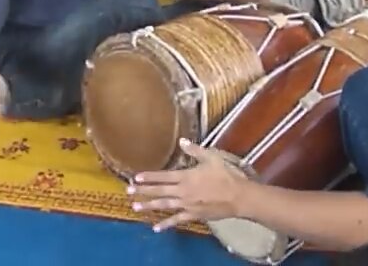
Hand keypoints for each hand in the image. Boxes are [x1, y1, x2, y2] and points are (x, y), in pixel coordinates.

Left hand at [129, 138, 246, 231]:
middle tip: (128, 191)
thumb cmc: (227, 175)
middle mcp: (183, 191)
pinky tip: (155, 228)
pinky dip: (165, 224)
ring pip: (164, 205)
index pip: (163, 176)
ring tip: (135, 207)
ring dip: (149, 206)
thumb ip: (195, 150)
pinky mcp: (193, 215)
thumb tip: (182, 141)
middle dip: (143, 190)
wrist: (239, 196)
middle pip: (159, 191)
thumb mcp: (212, 157)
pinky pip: (176, 220)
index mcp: (186, 176)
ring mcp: (187, 205)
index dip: (149, 176)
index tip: (136, 177)